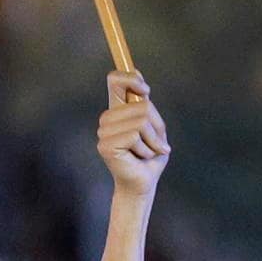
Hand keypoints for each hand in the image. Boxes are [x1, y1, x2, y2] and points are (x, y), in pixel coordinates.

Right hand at [96, 73, 168, 198]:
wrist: (143, 182)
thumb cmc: (149, 156)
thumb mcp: (154, 127)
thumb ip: (146, 106)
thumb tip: (141, 82)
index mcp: (117, 110)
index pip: (115, 80)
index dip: (130, 77)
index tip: (145, 90)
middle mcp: (107, 118)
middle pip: (142, 105)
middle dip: (157, 126)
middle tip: (154, 143)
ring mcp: (104, 132)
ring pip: (141, 121)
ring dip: (153, 140)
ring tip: (147, 151)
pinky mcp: (106, 145)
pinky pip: (135, 135)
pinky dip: (146, 148)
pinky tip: (141, 157)